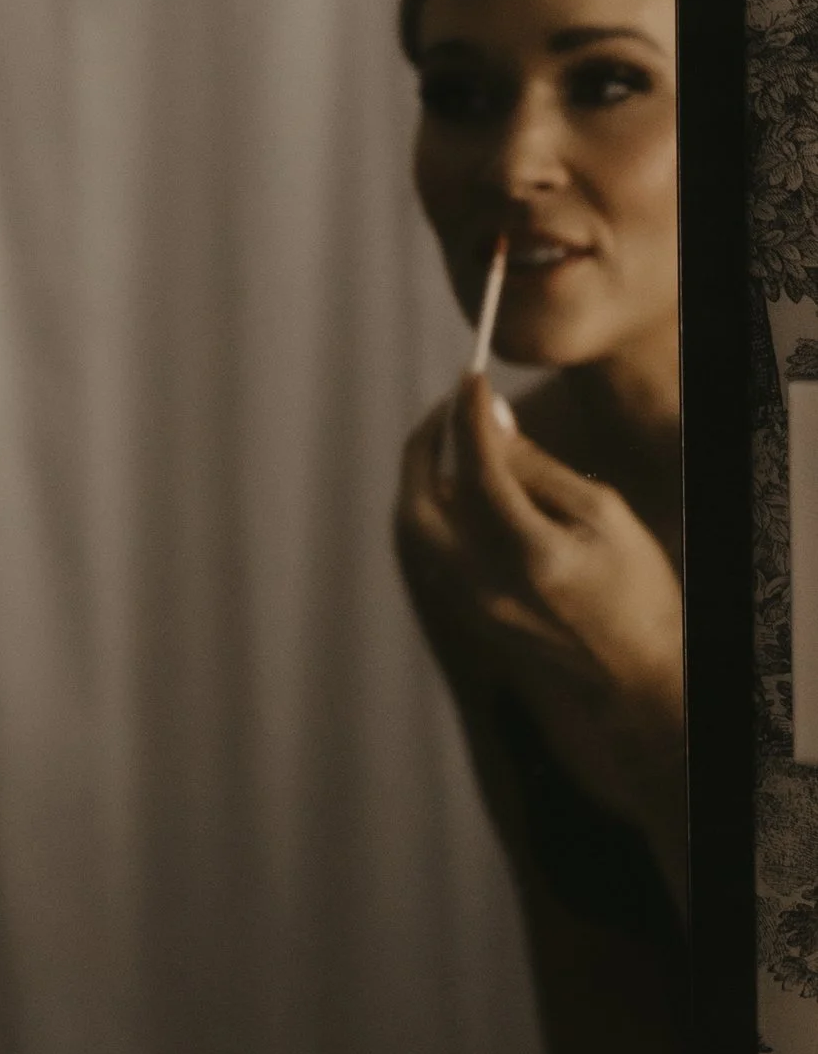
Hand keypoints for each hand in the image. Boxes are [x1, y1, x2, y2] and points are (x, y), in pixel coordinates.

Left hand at [396, 375, 684, 882]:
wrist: (635, 676)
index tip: (470, 377)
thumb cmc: (636, 587)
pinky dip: (436, 509)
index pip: (478, 469)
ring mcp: (469, 604)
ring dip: (424, 476)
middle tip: (447, 407)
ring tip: (455, 439)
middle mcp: (487, 583)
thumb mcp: (604, 515)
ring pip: (417, 528)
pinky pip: (432, 550)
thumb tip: (489, 423)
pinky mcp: (466, 614)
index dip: (468, 416)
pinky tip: (466, 486)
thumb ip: (539, 471)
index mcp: (532, 555)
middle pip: (420, 502)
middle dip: (424, 446)